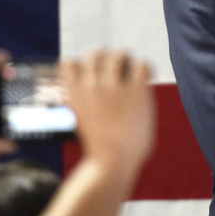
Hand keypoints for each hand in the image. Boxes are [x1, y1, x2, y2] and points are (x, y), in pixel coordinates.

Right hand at [58, 50, 154, 171]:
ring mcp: (114, 87)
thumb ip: (83, 103)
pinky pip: (142, 65)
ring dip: (126, 61)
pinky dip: (145, 68)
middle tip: (115, 72)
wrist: (112, 162)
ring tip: (131, 74)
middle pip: (96, 53)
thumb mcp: (80, 121)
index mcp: (74, 94)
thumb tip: (88, 94)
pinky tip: (146, 79)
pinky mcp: (135, 92)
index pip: (68, 63)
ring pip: (118, 55)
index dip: (80, 65)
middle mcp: (92, 86)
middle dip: (106, 59)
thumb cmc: (99, 148)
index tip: (89, 75)